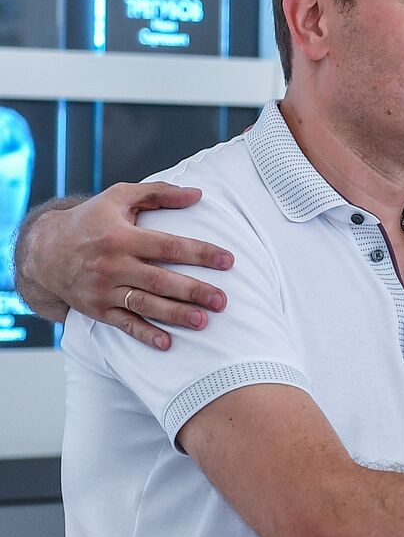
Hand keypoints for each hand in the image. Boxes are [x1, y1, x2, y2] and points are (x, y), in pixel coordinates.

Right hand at [24, 182, 232, 348]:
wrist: (42, 251)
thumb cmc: (89, 220)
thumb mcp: (118, 197)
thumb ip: (158, 193)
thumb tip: (197, 194)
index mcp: (122, 237)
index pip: (168, 246)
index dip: (200, 253)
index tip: (228, 261)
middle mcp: (113, 265)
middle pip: (160, 280)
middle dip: (193, 291)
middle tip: (222, 300)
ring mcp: (104, 290)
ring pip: (145, 305)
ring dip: (175, 315)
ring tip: (203, 322)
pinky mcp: (96, 309)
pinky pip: (123, 324)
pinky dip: (144, 334)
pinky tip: (167, 343)